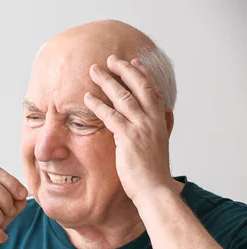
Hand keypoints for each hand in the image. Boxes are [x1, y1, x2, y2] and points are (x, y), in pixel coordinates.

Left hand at [83, 54, 175, 202]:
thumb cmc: (151, 173)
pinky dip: (98, 105)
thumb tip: (151, 125)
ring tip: (93, 70)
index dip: (143, 74)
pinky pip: (111, 116)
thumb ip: (153, 132)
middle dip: (125, 70)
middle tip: (111, 58)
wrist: (154, 190)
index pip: (153, 91)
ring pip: (124, 97)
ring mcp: (142, 128)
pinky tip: (87, 98)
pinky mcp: (129, 138)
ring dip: (108, 81)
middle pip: (140, 87)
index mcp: (160, 121)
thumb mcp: (156, 147)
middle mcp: (153, 121)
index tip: (134, 62)